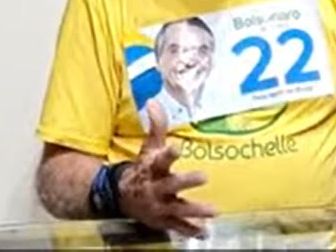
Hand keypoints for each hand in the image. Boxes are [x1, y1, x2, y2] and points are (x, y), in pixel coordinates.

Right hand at [117, 101, 216, 236]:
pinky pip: (178, 227)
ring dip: (196, 210)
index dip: (169, 153)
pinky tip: (204, 233)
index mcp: (153, 168)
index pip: (161, 158)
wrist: (121, 196)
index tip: (178, 147)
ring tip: (214, 211)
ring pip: (178, 209)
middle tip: (204, 176)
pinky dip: (191, 231)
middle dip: (186, 181)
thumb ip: (156, 126)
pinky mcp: (163, 220)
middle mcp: (156, 188)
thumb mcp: (148, 148)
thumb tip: (153, 102)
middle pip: (171, 185)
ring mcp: (160, 206)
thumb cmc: (143, 169)